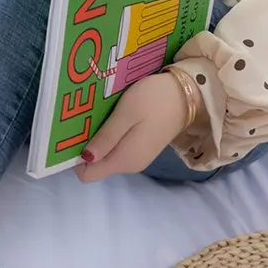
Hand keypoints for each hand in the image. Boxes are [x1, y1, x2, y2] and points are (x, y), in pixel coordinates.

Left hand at [74, 72, 200, 182]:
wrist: (193, 92)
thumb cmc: (156, 99)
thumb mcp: (126, 114)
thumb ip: (106, 138)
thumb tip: (85, 158)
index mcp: (124, 160)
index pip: (87, 174)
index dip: (77, 159)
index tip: (74, 138)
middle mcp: (129, 166)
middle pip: (95, 166)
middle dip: (87, 148)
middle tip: (85, 123)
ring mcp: (137, 158)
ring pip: (106, 157)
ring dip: (99, 141)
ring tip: (99, 118)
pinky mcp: (142, 148)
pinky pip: (118, 149)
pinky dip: (111, 138)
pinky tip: (113, 120)